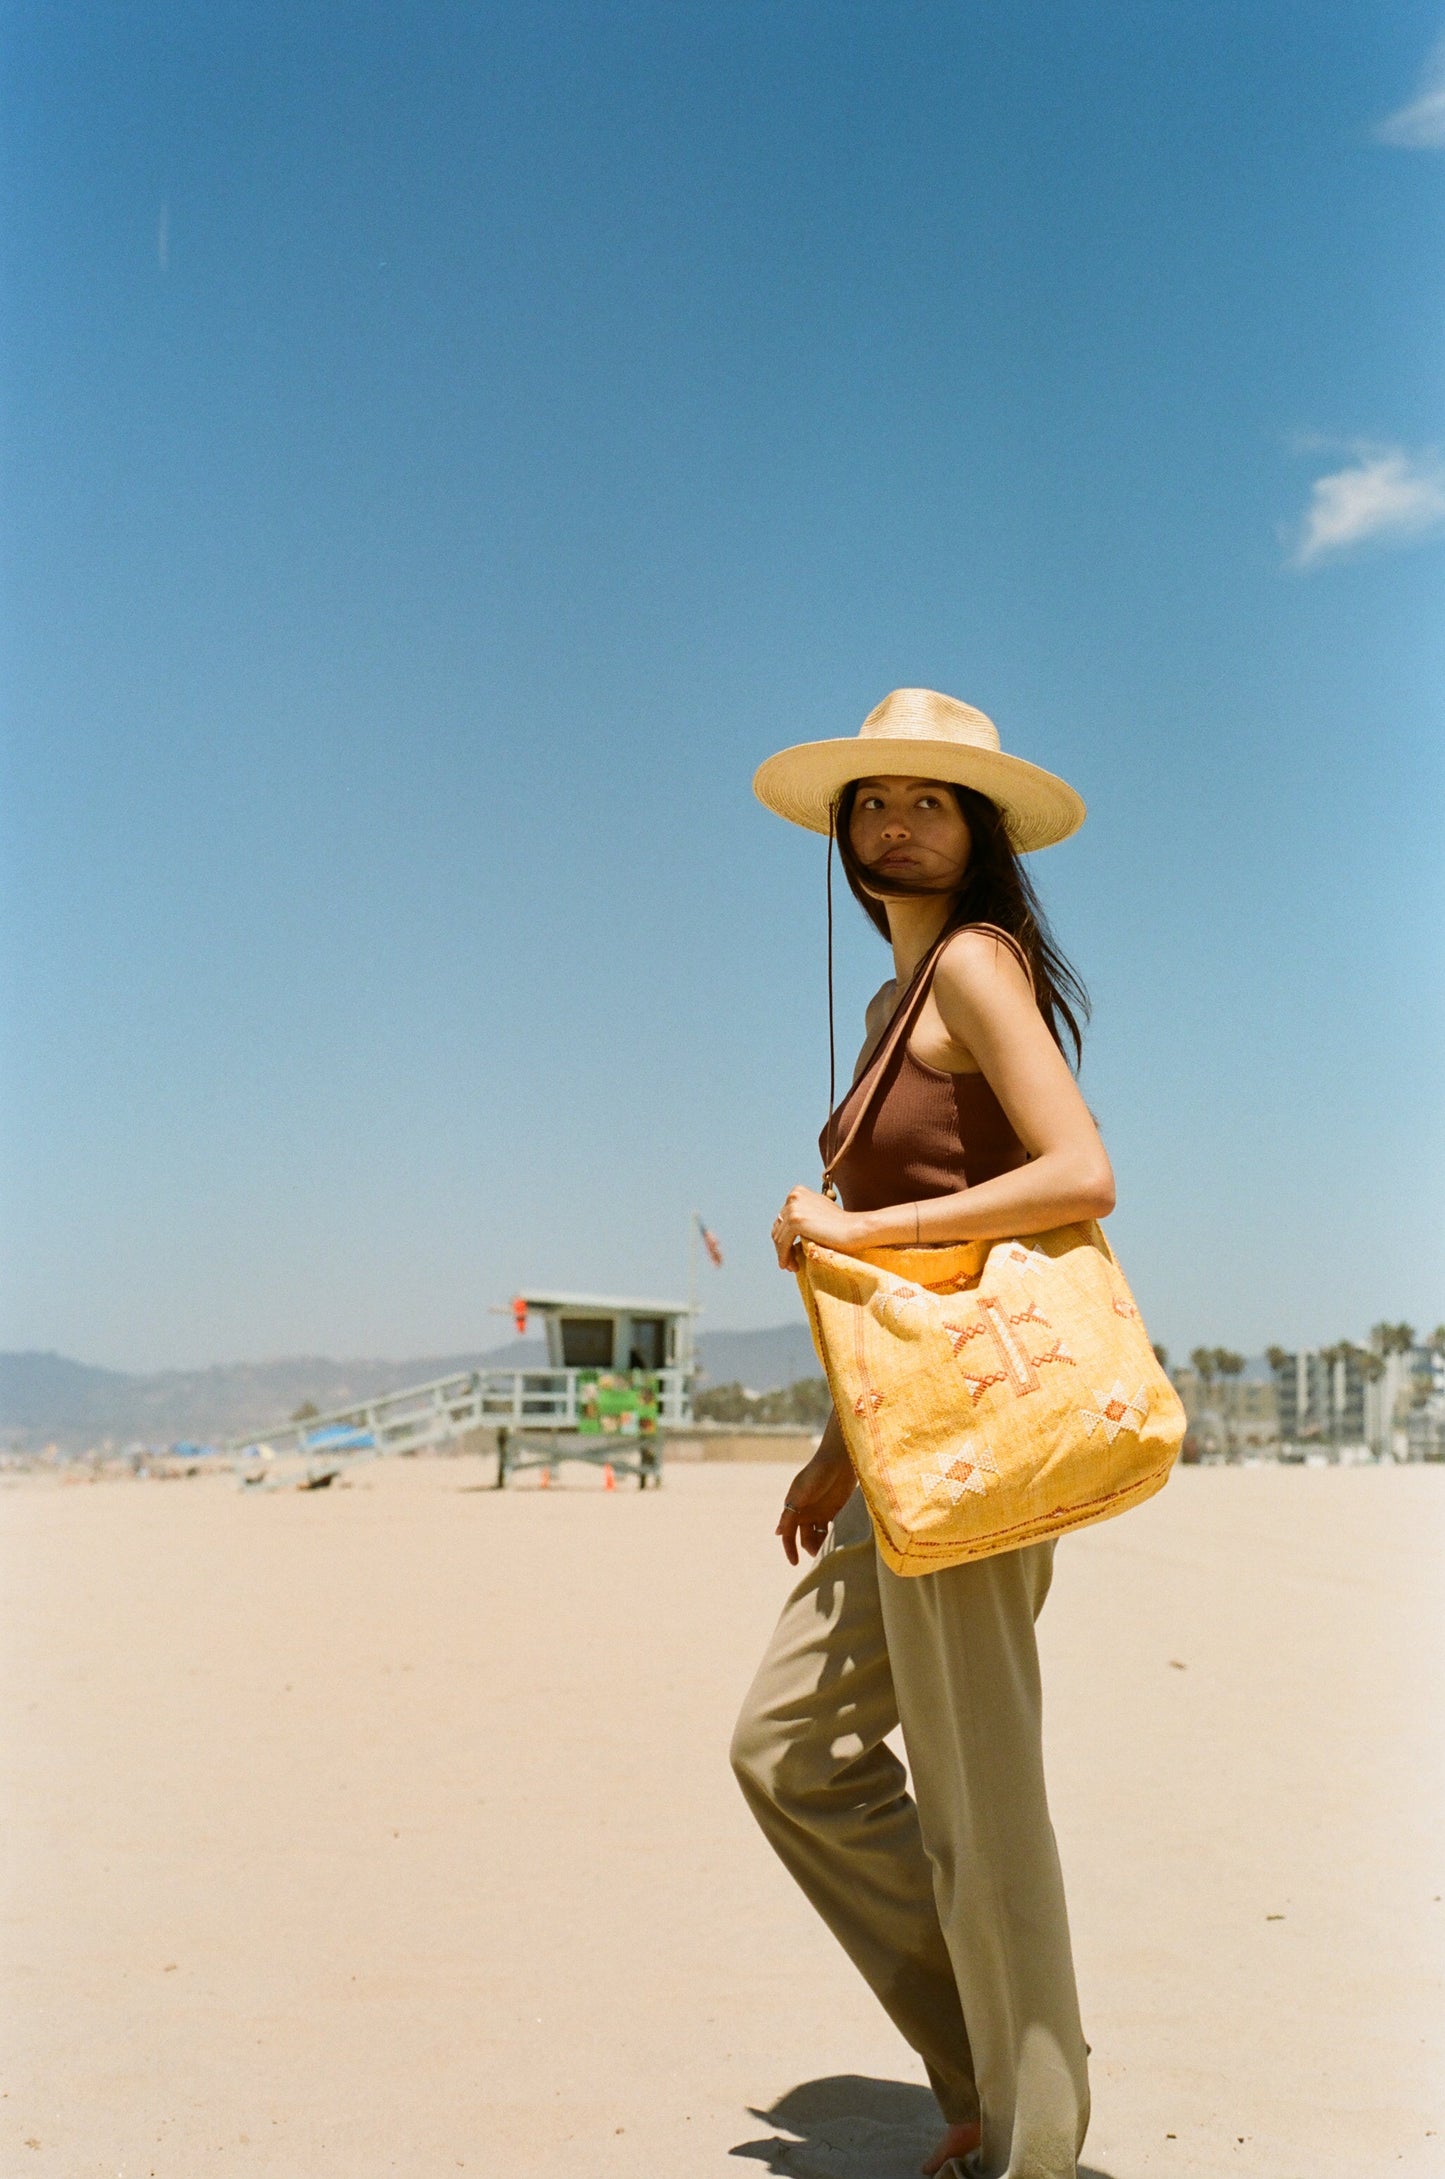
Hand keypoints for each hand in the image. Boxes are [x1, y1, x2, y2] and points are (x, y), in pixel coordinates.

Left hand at [771, 1185, 860, 1269]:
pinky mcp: (796, 1221)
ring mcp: (794, 1208)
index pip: (783, 1218)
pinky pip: (783, 1244)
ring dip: (784, 1254)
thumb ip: (803, 1215)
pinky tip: (792, 1266)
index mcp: (798, 1192)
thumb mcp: (818, 1213)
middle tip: (790, 1264)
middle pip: (779, 1228)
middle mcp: (794, 1196)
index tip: (792, 1252)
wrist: (855, 1229)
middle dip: (783, 1247)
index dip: (785, 1237)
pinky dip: (785, 1257)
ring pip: (779, 1237)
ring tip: (793, 1267)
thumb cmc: (841, 1224)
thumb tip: (784, 1231)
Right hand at [775, 1442, 854, 1564]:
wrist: (841, 1458)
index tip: (795, 1564)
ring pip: (819, 1535)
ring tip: (831, 1552)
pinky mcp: (836, 1509)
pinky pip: (832, 1528)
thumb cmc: (817, 1472)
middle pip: (805, 1538)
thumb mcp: (801, 1492)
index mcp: (794, 1507)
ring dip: (822, 1544)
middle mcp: (806, 1512)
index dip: (790, 1549)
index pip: (789, 1535)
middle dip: (811, 1548)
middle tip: (822, 1556)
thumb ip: (790, 1512)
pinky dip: (834, 1536)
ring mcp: (821, 1511)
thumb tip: (778, 1533)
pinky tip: (840, 1541)